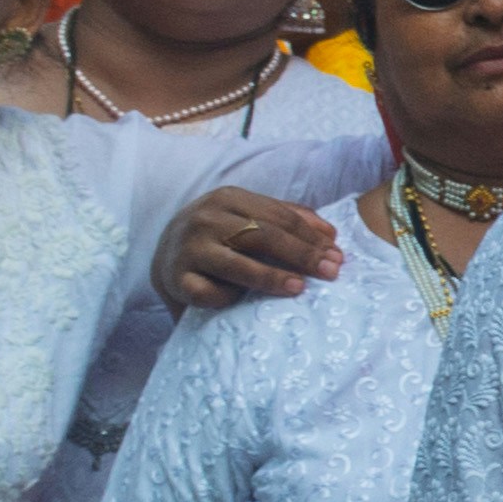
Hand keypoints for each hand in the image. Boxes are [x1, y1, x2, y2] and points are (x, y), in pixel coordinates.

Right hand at [158, 187, 345, 311]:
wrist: (165, 258)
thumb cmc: (218, 239)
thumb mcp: (247, 219)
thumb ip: (286, 219)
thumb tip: (330, 234)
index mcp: (228, 198)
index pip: (279, 216)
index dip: (311, 236)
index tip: (337, 254)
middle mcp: (206, 218)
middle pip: (263, 236)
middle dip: (301, 254)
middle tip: (330, 271)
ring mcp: (189, 248)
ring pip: (237, 264)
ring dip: (271, 277)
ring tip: (299, 288)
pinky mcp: (177, 279)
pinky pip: (208, 292)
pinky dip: (228, 298)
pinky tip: (242, 303)